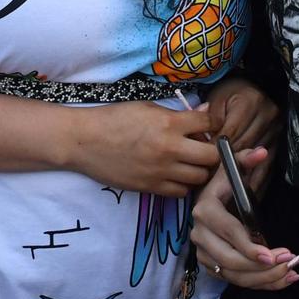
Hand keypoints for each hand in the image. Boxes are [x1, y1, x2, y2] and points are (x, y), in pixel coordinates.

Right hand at [71, 101, 221, 195]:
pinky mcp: (151, 187)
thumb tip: (205, 112)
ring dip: (200, 169)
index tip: (210, 127)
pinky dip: (183, 184)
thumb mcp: (146, 107)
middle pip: (212, 156)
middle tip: (205, 148)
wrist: (84, 141)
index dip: (213, 124)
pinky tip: (176, 174)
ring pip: (200, 177)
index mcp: (169, 123)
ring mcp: (161, 171)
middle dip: (213, 151)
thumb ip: (177, 113)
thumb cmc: (114, 119)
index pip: (209, 123)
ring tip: (191, 162)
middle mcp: (170, 148)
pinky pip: (181, 191)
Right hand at [191, 145, 298, 289]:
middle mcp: (199, 233)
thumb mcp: (234, 171)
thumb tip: (261, 153)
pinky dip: (261, 284)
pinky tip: (283, 279)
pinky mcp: (210, 265)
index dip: (249, 246)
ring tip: (291, 272)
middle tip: (288, 263)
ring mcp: (203, 252)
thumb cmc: (226, 187)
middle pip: (229, 260)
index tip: (273, 255)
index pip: (228, 232)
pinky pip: (235, 281)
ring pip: (233, 275)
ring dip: (264, 279)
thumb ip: (246, 160)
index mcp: (205, 209)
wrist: (211, 202)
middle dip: (261, 267)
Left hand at [206, 76, 279, 185]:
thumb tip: (201, 141)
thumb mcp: (218, 99)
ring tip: (230, 196)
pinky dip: (258, 180)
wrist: (259, 88)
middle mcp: (266, 116)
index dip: (216, 149)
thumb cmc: (233, 93)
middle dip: (227, 165)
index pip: (230, 132)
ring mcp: (276, 130)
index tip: (203, 165)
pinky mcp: (280, 142)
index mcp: (249, 103)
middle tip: (211, 185)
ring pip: (256, 158)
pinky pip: (269, 165)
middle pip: (243, 147)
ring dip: (243, 177)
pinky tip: (249, 194)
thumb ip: (208, 119)